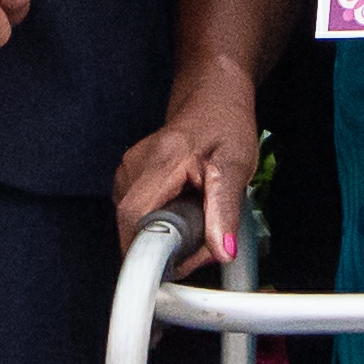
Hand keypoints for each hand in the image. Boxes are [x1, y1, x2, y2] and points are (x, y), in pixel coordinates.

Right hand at [114, 60, 266, 259]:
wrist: (211, 98)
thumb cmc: (225, 125)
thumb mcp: (236, 165)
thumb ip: (226, 210)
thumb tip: (222, 251)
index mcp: (161, 161)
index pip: (135, 220)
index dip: (154, 253)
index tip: (180, 266)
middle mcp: (133, 166)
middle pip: (133, 228)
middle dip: (166, 249)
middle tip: (200, 244)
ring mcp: (126, 172)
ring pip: (134, 226)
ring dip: (164, 238)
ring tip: (195, 222)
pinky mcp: (127, 179)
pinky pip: (137, 217)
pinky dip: (160, 225)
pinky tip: (183, 212)